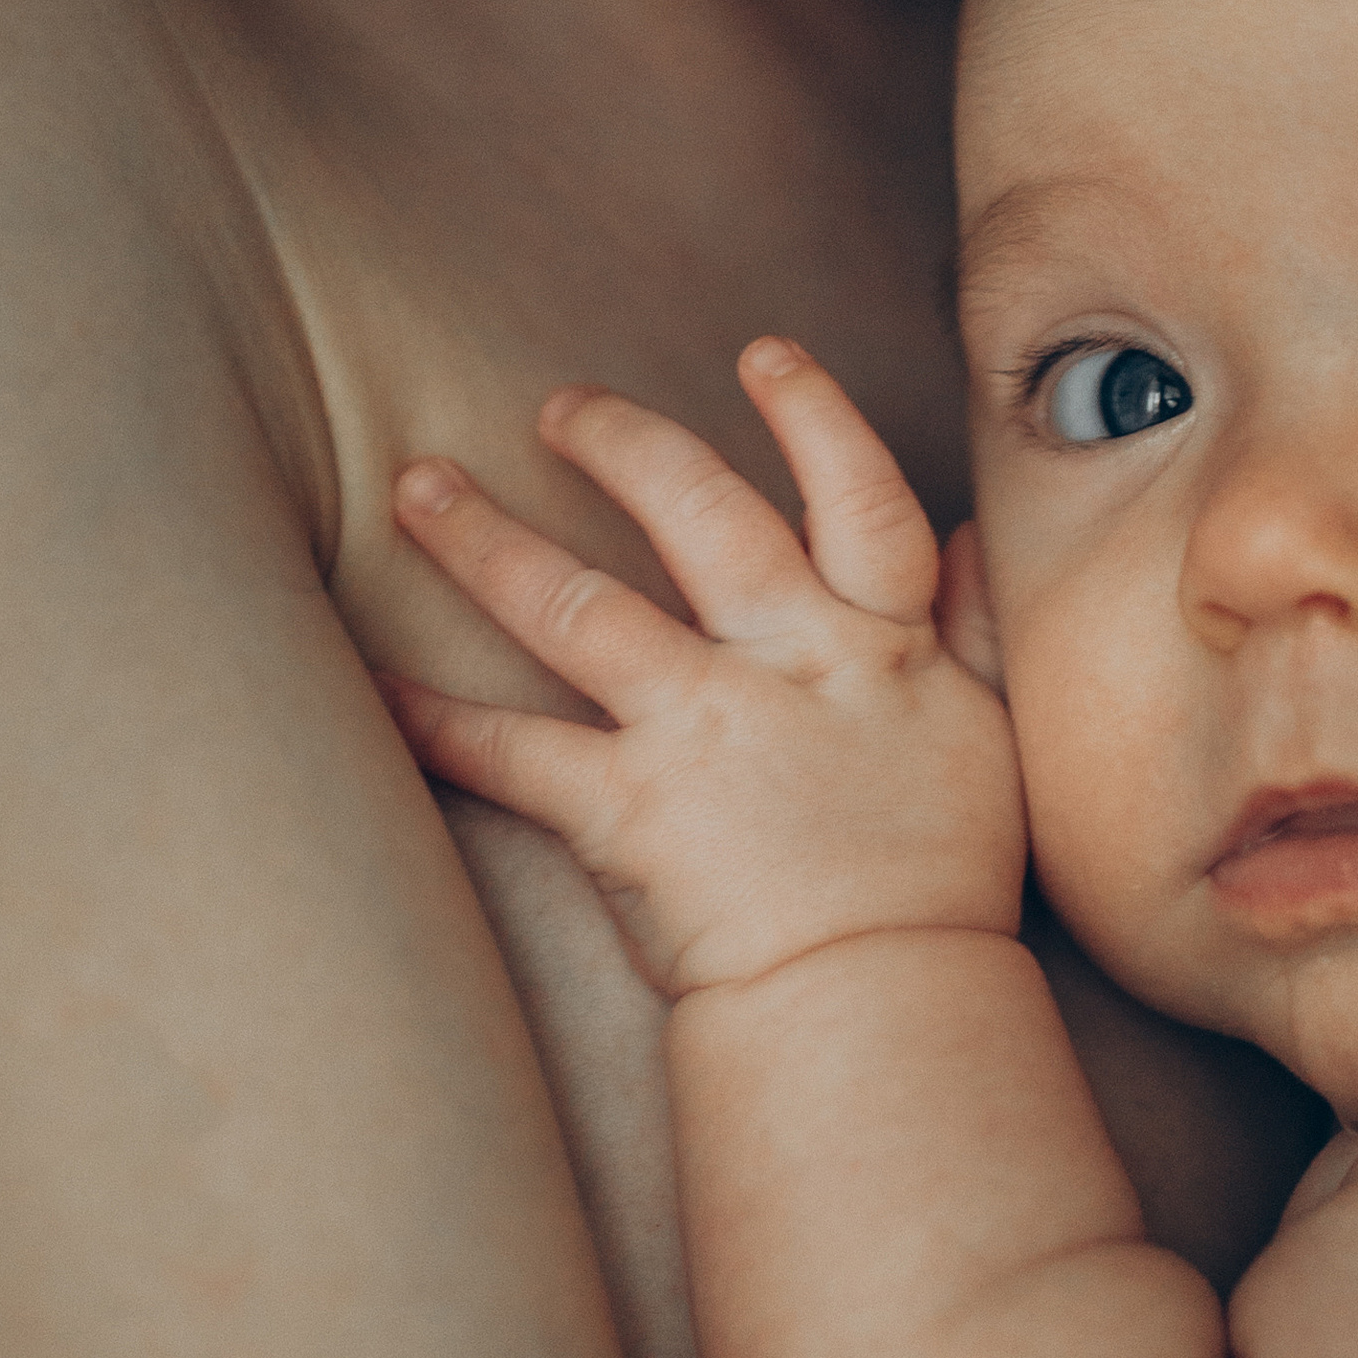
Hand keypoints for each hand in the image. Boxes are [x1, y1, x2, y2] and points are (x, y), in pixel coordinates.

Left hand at [386, 340, 1026, 995]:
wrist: (885, 1004)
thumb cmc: (940, 882)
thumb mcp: (987, 735)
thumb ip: (970, 627)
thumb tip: (968, 536)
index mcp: (875, 643)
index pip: (853, 496)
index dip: (811, 415)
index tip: (762, 353)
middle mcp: (781, 663)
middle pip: (694, 514)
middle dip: (620, 444)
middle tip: (556, 407)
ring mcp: (697, 731)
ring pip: (575, 603)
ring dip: (485, 538)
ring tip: (418, 488)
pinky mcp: (626, 811)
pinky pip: (508, 752)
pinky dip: (432, 720)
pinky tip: (370, 686)